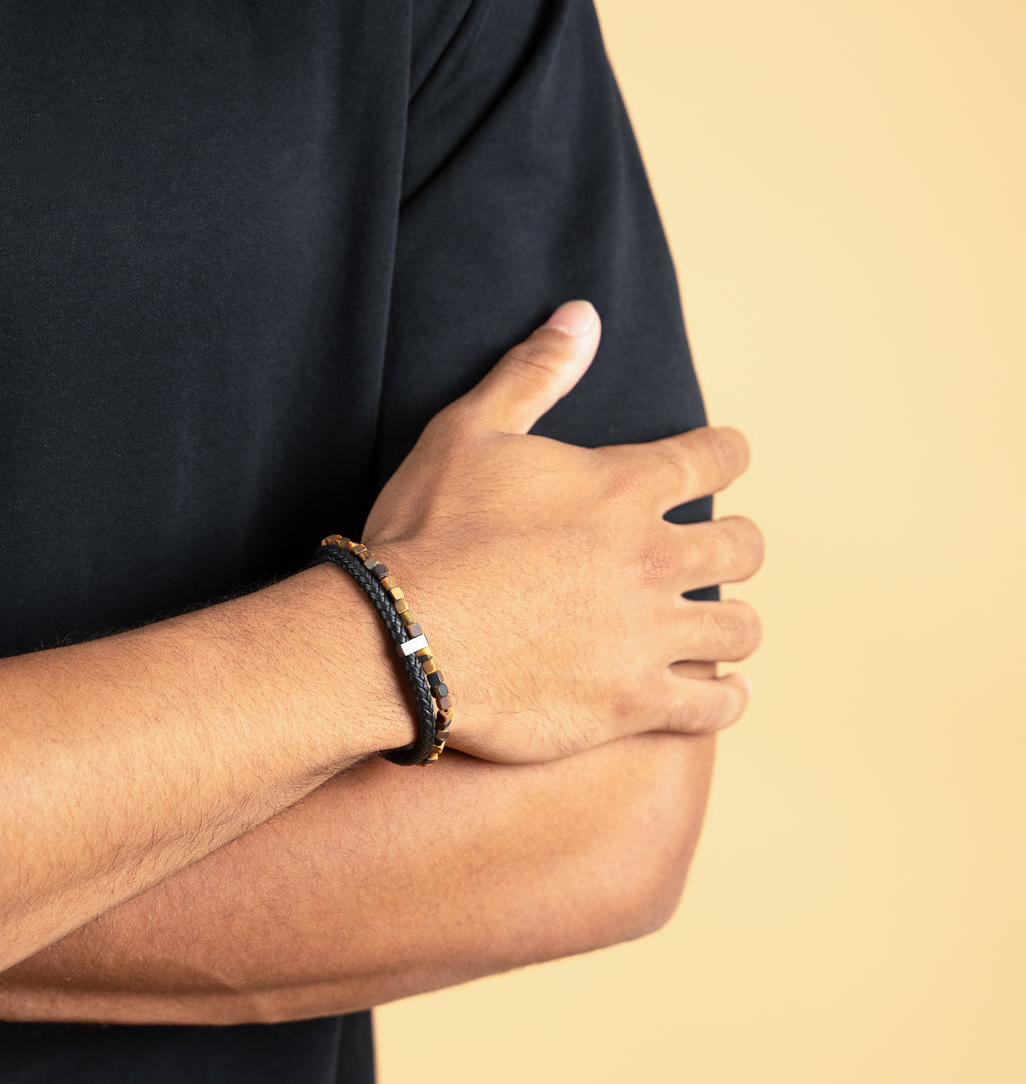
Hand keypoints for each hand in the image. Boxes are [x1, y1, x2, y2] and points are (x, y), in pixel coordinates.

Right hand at [362, 300, 763, 763]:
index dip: (729, 453)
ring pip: (740, 628)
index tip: (729, 458)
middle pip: (743, 547)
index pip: (715, 458)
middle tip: (723, 552)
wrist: (401, 639)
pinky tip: (724, 693)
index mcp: (624, 488)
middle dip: (739, 545)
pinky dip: (726, 699)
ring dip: (736, 624)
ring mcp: (649, 636)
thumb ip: (534, 371)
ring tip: (724, 628)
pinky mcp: (633, 703)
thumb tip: (584, 316)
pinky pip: (713, 708)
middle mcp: (653, 559)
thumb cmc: (428, 532)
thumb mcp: (469, 430)